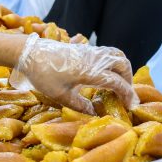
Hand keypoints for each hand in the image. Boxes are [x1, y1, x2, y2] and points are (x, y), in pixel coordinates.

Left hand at [9, 33, 136, 113]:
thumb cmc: (42, 75)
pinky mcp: (84, 48)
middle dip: (129, 80)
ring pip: (116, 55)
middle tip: (126, 95)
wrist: (29, 53)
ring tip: (120, 83)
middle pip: (122, 65)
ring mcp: (89, 51)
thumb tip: (94, 113)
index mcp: (90, 72)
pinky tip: (105, 74)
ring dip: (123, 68)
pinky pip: (107, 52)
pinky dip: (113, 62)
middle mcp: (94, 59)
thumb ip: (79, 106)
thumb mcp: (60, 95)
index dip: (127, 95)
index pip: (117, 83)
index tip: (131, 106)